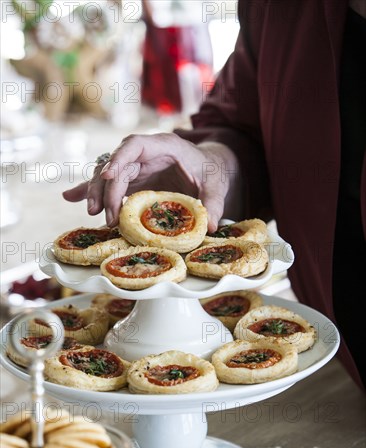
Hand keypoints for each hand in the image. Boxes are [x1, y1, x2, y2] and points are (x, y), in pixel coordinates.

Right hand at [63, 133, 238, 231]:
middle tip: (104, 214)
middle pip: (116, 165)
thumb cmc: (211, 173)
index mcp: (163, 146)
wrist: (207, 170)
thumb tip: (213, 226)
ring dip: (97, 193)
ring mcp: (135, 167)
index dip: (119, 158)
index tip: (108, 176)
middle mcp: (144, 154)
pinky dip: (90, 190)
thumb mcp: (216, 186)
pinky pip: (107, 184)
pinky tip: (70, 197)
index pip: (134, 145)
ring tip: (94, 214)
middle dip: (107, 189)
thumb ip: (214, 203)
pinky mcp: (131, 181)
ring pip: (107, 175)